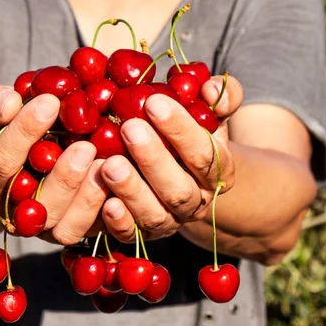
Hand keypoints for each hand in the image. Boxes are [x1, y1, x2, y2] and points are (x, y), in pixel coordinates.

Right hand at [0, 83, 108, 245]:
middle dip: (62, 178)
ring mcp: (46, 228)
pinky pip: (93, 233)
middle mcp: (14, 214)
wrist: (22, 155)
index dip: (23, 134)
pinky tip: (121, 185)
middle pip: (35, 206)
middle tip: (86, 147)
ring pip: (64, 228)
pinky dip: (110, 215)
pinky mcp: (76, 231)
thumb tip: (8, 105)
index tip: (50, 102)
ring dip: (86, 200)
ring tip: (105, 164)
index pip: (1, 163)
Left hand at [99, 75, 243, 241]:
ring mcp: (168, 222)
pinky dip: (120, 223)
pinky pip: (132, 236)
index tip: (154, 102)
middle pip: (179, 189)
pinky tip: (106, 203)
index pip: (204, 153)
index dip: (181, 130)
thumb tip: (210, 89)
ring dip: (132, 190)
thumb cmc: (187, 134)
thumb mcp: (209, 114)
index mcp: (217, 172)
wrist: (178, 172)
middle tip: (129, 128)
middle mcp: (195, 201)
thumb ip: (219, 97)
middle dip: (154, 159)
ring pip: (155, 215)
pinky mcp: (141, 235)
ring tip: (109, 164)